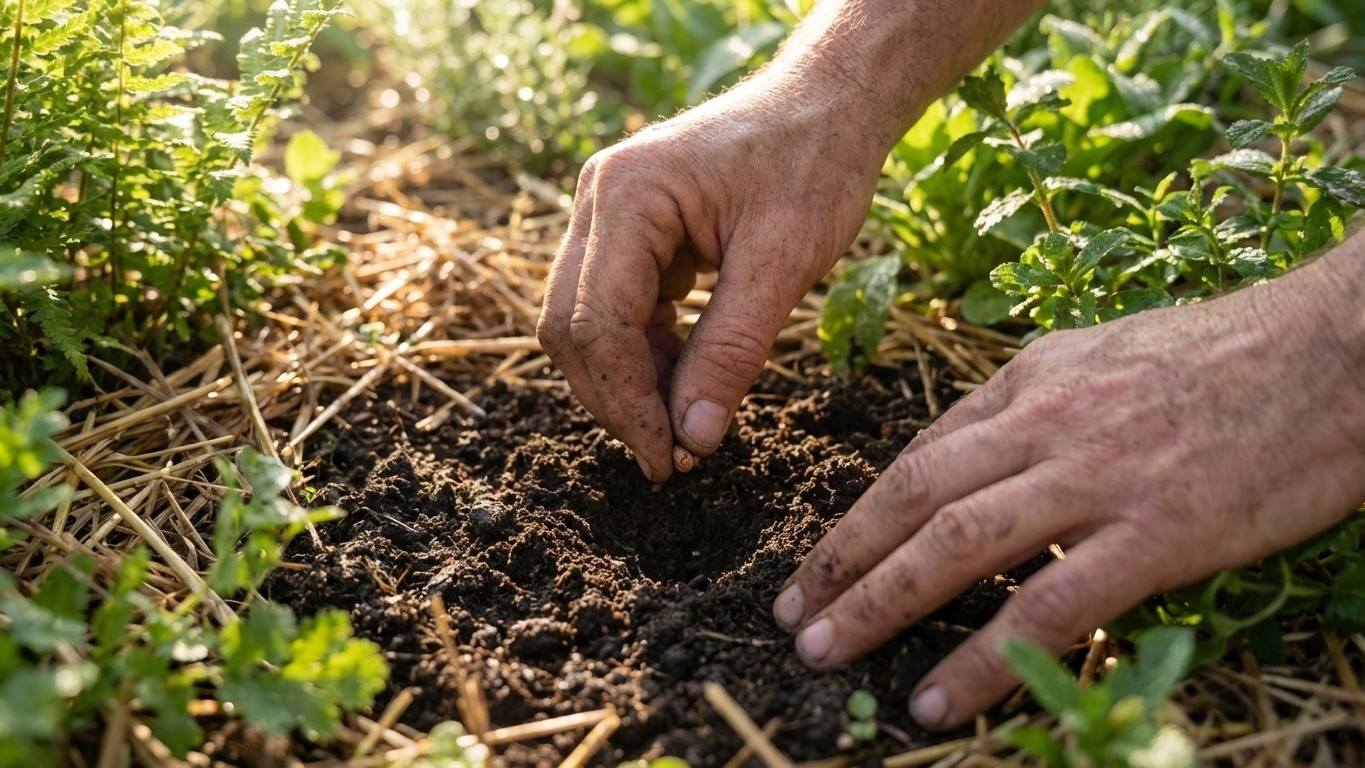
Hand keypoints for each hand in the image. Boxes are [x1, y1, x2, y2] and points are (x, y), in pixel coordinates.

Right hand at [537, 76, 886, 480]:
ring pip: (587, 323)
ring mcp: (608, 213)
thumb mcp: (784, 263)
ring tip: (684, 428)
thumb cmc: (815, 163)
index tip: (667, 460)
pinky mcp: (630, 230)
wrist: (831, 102)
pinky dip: (646, 352)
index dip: (628, 402)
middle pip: (572, 327)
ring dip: (629, 381)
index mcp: (628, 194)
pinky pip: (616, 307)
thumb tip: (694, 437)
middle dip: (617, 399)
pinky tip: (686, 380)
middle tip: (670, 458)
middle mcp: (599, 199)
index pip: (598, 323)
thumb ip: (733, 350)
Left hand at [771, 250, 1364, 728]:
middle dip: (842, 558)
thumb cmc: (1227, 356)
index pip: (922, 453)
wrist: (1334, 351)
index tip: (823, 556)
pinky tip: (938, 698)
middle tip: (791, 611)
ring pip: (957, 545)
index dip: (862, 513)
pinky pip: (1047, 604)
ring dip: (878, 604)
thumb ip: (1035, 402)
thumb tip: (974, 452)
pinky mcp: (1156, 533)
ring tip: (825, 651)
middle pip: (914, 495)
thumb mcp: (1106, 355)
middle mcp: (1046, 420)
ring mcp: (1097, 476)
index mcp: (1032, 377)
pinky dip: (984, 658)